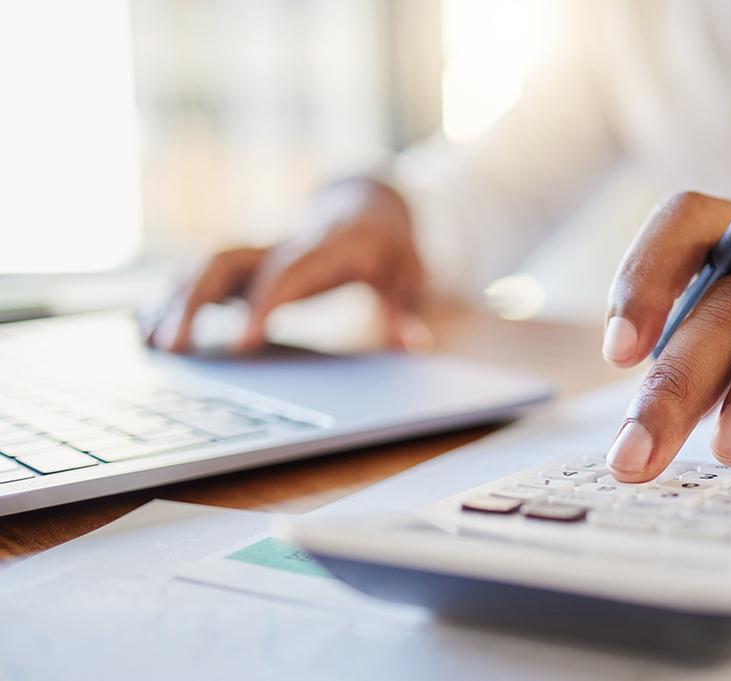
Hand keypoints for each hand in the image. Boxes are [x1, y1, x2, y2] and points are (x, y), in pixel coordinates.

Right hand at [143, 178, 428, 352]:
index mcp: (322, 248)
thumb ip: (403, 309)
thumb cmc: (389, 248)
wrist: (369, 206)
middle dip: (196, 301)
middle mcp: (281, 244)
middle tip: (173, 348)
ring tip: (148, 343)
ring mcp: (259, 250)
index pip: (284, 275)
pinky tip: (145, 328)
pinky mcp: (248, 261)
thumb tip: (414, 344)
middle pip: (227, 261)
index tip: (240, 346)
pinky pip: (203, 273)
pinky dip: (172, 297)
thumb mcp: (408, 274)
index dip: (261, 306)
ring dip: (174, 300)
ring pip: (206, 265)